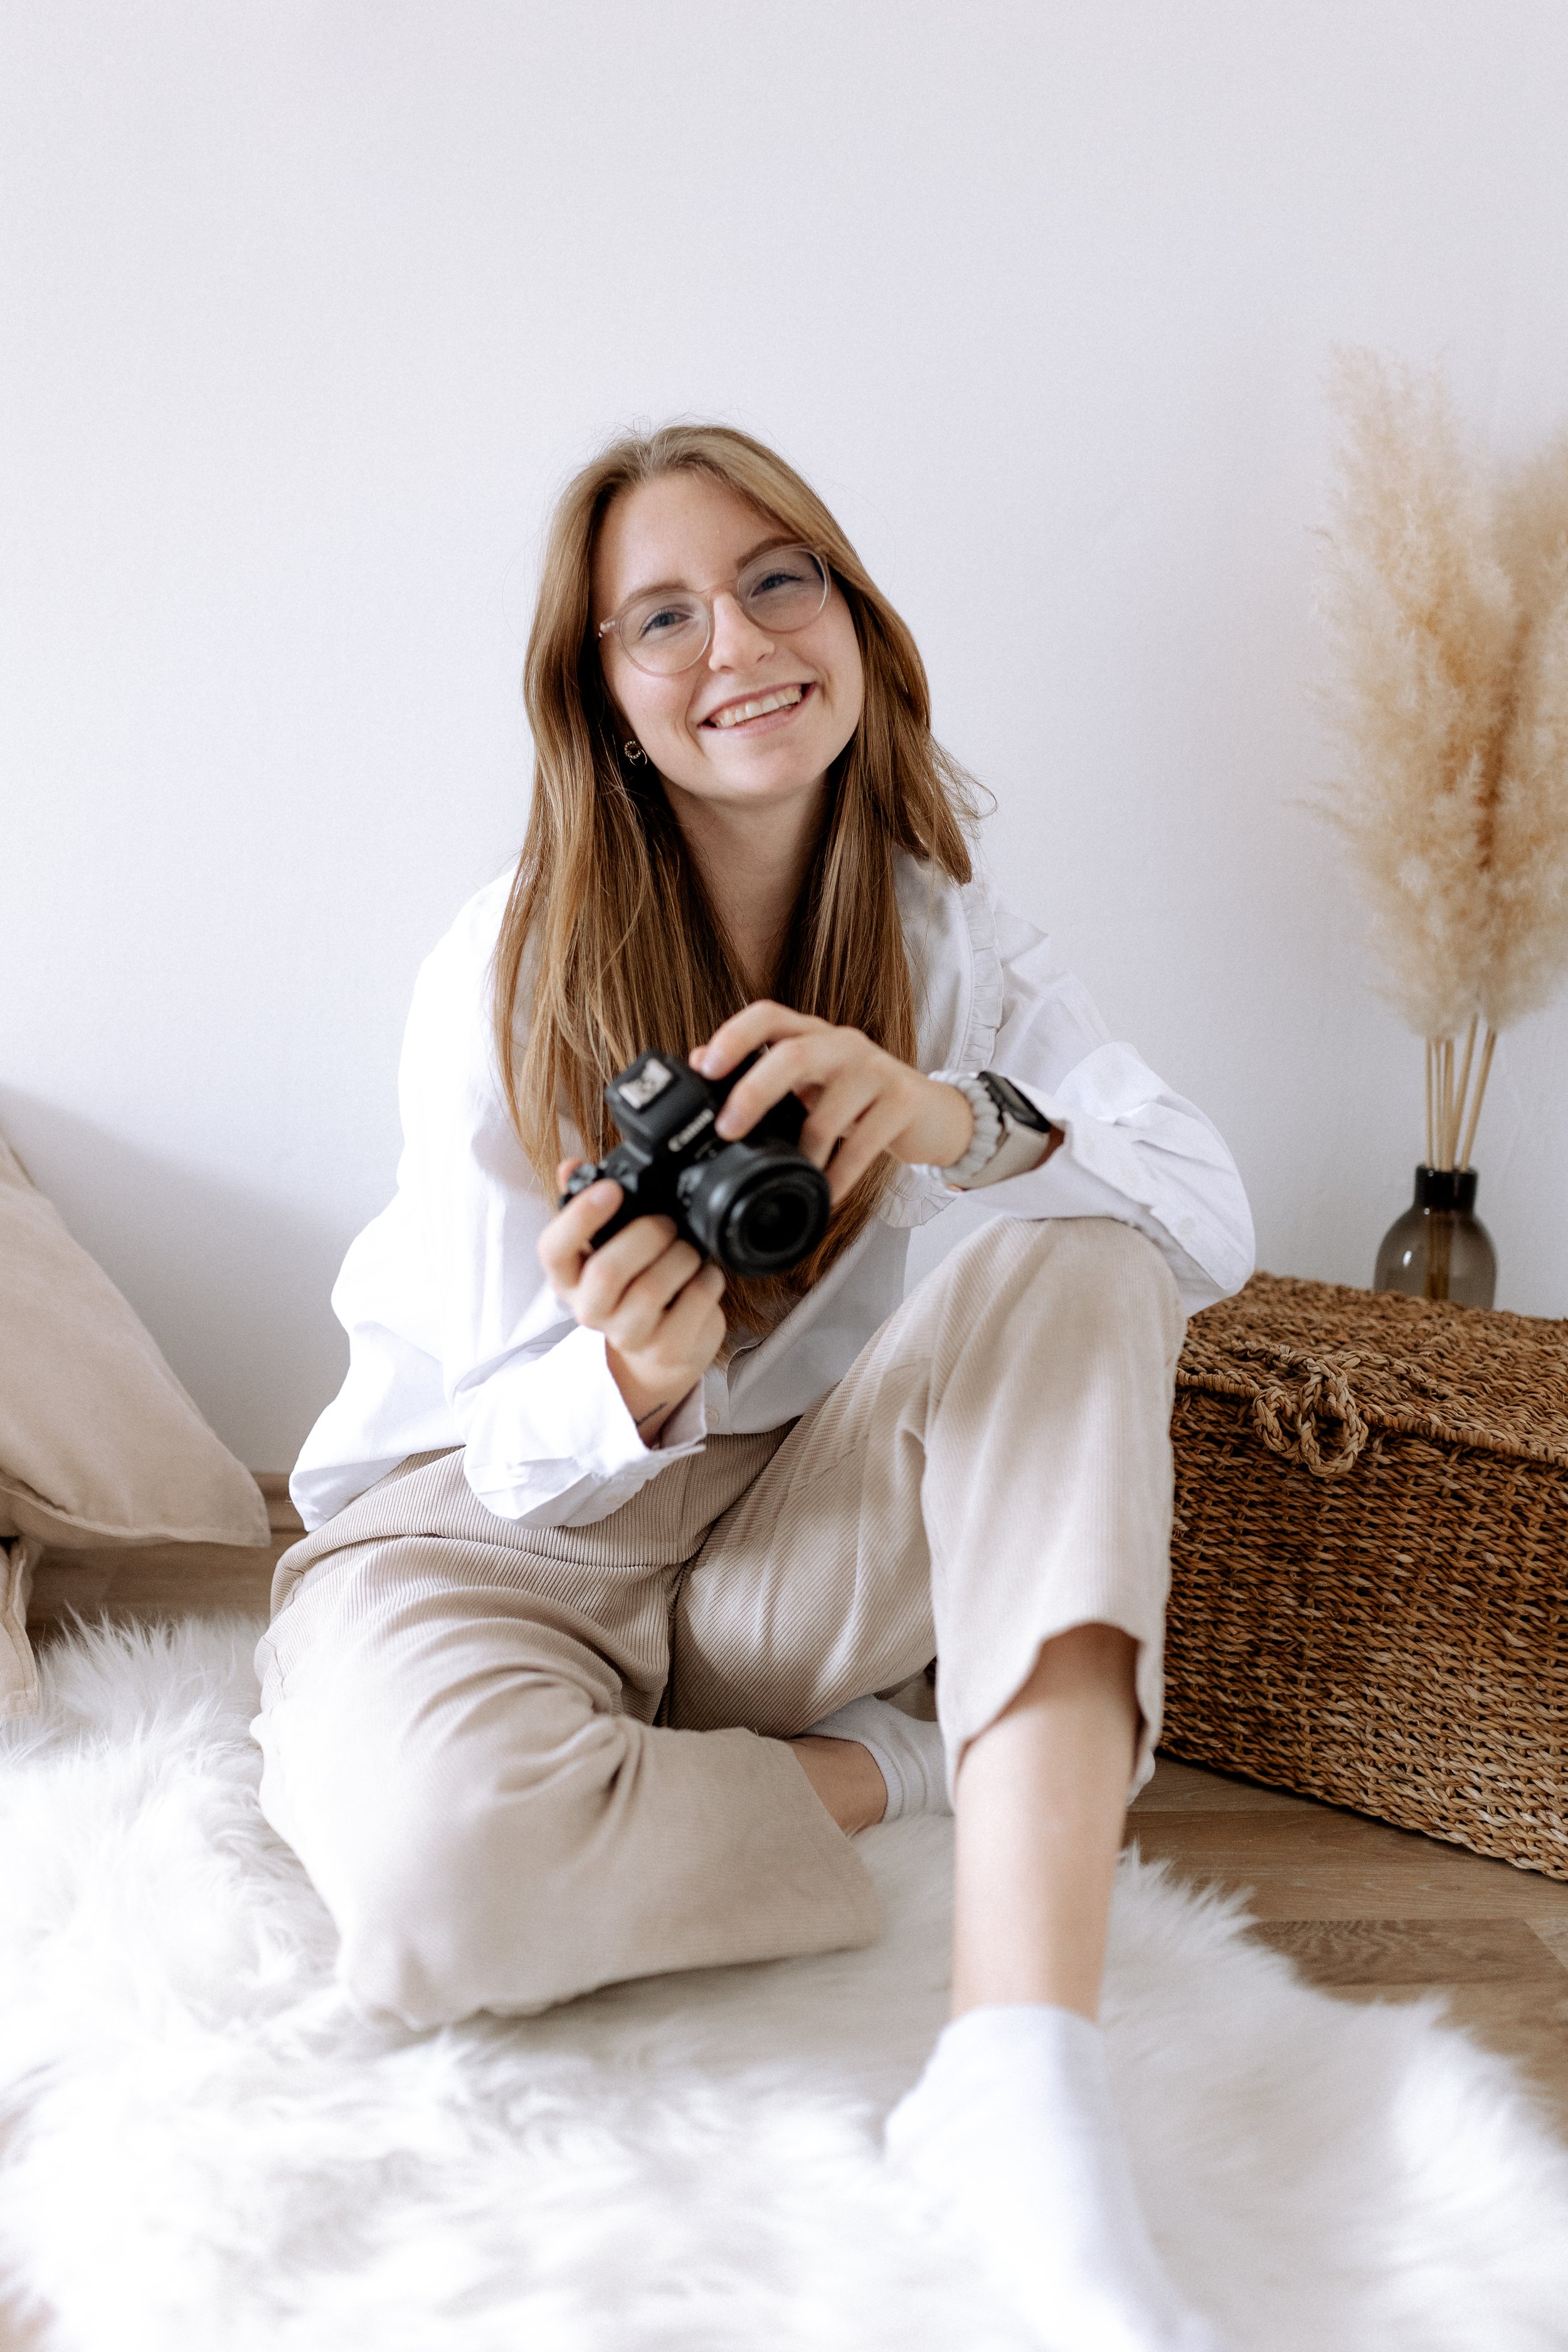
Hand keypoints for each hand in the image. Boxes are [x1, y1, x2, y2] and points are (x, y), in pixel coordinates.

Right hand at [537, 1163, 726, 1444]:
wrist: (663, 1346)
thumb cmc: (634, 1283)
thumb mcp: (607, 1246)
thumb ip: (587, 1204)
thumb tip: (570, 1166)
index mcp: (568, 1278)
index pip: (553, 1250)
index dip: (580, 1217)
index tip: (612, 1189)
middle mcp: (590, 1310)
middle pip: (608, 1270)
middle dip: (648, 1234)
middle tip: (668, 1223)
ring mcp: (628, 1334)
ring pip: (652, 1288)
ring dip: (681, 1255)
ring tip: (688, 1248)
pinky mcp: (667, 1349)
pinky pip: (693, 1303)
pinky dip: (708, 1279)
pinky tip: (705, 1274)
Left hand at [690, 1004, 976, 1205]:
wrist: (931, 1113)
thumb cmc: (858, 1098)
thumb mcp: (809, 1081)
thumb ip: (761, 1071)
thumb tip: (698, 1061)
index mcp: (812, 1034)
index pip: (767, 1016)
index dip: (734, 1036)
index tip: (705, 1068)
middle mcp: (843, 1043)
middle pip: (793, 1055)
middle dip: (754, 1093)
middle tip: (729, 1131)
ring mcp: (876, 1070)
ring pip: (827, 1114)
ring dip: (802, 1155)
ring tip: (788, 1179)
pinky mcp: (903, 1102)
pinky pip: (861, 1147)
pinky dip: (838, 1177)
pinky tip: (826, 1194)